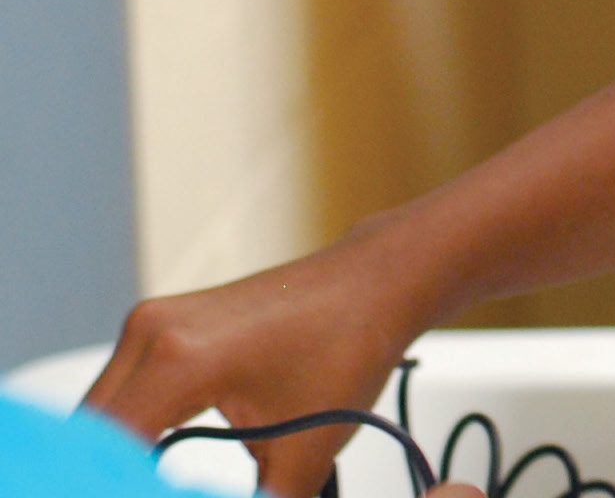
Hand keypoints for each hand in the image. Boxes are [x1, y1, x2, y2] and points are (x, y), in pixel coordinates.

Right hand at [82, 234, 431, 497]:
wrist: (376, 284)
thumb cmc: (348, 352)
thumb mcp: (305, 450)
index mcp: (178, 361)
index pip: (110, 453)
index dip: (114, 487)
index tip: (136, 495)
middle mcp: (150, 333)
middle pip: (90, 433)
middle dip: (105, 475)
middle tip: (141, 491)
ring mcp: (151, 322)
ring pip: (100, 412)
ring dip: (113, 456)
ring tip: (145, 485)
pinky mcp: (160, 324)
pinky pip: (121, 390)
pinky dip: (128, 430)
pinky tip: (149, 466)